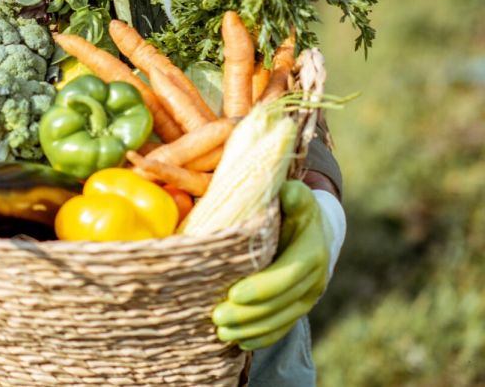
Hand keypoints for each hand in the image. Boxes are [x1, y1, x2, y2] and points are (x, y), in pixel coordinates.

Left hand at [212, 180, 331, 349]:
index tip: (234, 294)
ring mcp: (310, 295)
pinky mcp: (300, 306)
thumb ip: (292, 195)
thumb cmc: (293, 208)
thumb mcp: (295, 197)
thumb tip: (286, 191)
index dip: (264, 286)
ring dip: (252, 329)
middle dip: (250, 313)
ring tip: (222, 332)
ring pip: (282, 319)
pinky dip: (263, 337)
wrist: (315, 228)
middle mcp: (316, 277)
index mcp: (312, 249)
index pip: (290, 273)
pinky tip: (240, 342)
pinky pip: (284, 327)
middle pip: (283, 302)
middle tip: (217, 317)